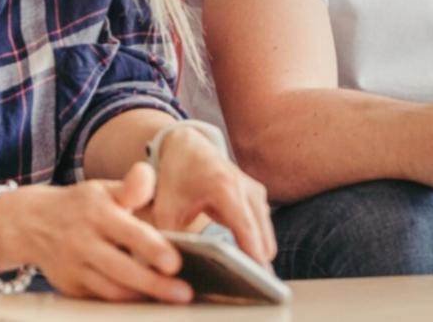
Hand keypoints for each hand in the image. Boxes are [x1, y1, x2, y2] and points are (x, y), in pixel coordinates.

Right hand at [0, 163, 193, 302]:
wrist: (32, 223)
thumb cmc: (82, 205)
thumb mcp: (104, 190)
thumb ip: (131, 187)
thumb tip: (146, 173)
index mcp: (98, 213)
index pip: (129, 233)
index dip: (153, 249)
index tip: (175, 263)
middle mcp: (84, 242)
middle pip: (122, 269)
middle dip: (154, 284)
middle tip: (184, 294)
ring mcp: (74, 267)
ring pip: (111, 290)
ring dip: (143, 296)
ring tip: (172, 299)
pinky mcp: (70, 287)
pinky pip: (100, 298)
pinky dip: (125, 301)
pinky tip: (147, 299)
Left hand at [151, 125, 276, 264]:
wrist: (189, 146)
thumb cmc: (176, 176)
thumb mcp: (166, 207)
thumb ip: (170, 237)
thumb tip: (173, 267)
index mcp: (224, 188)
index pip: (245, 227)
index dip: (253, 253)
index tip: (258, 276)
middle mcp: (246, 188)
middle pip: (262, 235)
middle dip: (257, 260)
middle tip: (250, 285)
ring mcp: (256, 191)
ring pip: (265, 233)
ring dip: (257, 253)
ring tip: (248, 277)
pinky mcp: (258, 197)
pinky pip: (262, 227)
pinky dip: (256, 243)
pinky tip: (244, 261)